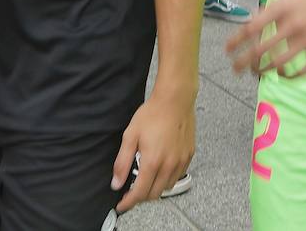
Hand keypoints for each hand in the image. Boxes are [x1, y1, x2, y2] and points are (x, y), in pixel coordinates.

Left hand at [110, 86, 195, 212]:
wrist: (175, 100)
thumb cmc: (152, 114)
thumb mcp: (130, 135)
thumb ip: (122, 162)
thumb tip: (116, 182)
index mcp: (152, 162)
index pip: (140, 193)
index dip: (129, 202)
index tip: (122, 205)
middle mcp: (169, 165)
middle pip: (154, 194)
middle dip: (141, 196)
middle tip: (132, 189)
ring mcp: (181, 161)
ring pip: (167, 187)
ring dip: (155, 187)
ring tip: (147, 177)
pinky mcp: (189, 155)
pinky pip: (178, 175)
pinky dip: (167, 178)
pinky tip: (161, 167)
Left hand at [227, 0, 305, 76]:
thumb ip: (278, 5)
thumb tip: (257, 17)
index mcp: (284, 6)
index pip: (251, 27)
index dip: (235, 40)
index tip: (226, 50)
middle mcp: (293, 24)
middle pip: (259, 49)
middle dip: (243, 62)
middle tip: (236, 68)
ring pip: (277, 63)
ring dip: (263, 70)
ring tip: (259, 72)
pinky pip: (301, 70)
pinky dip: (289, 76)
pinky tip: (285, 76)